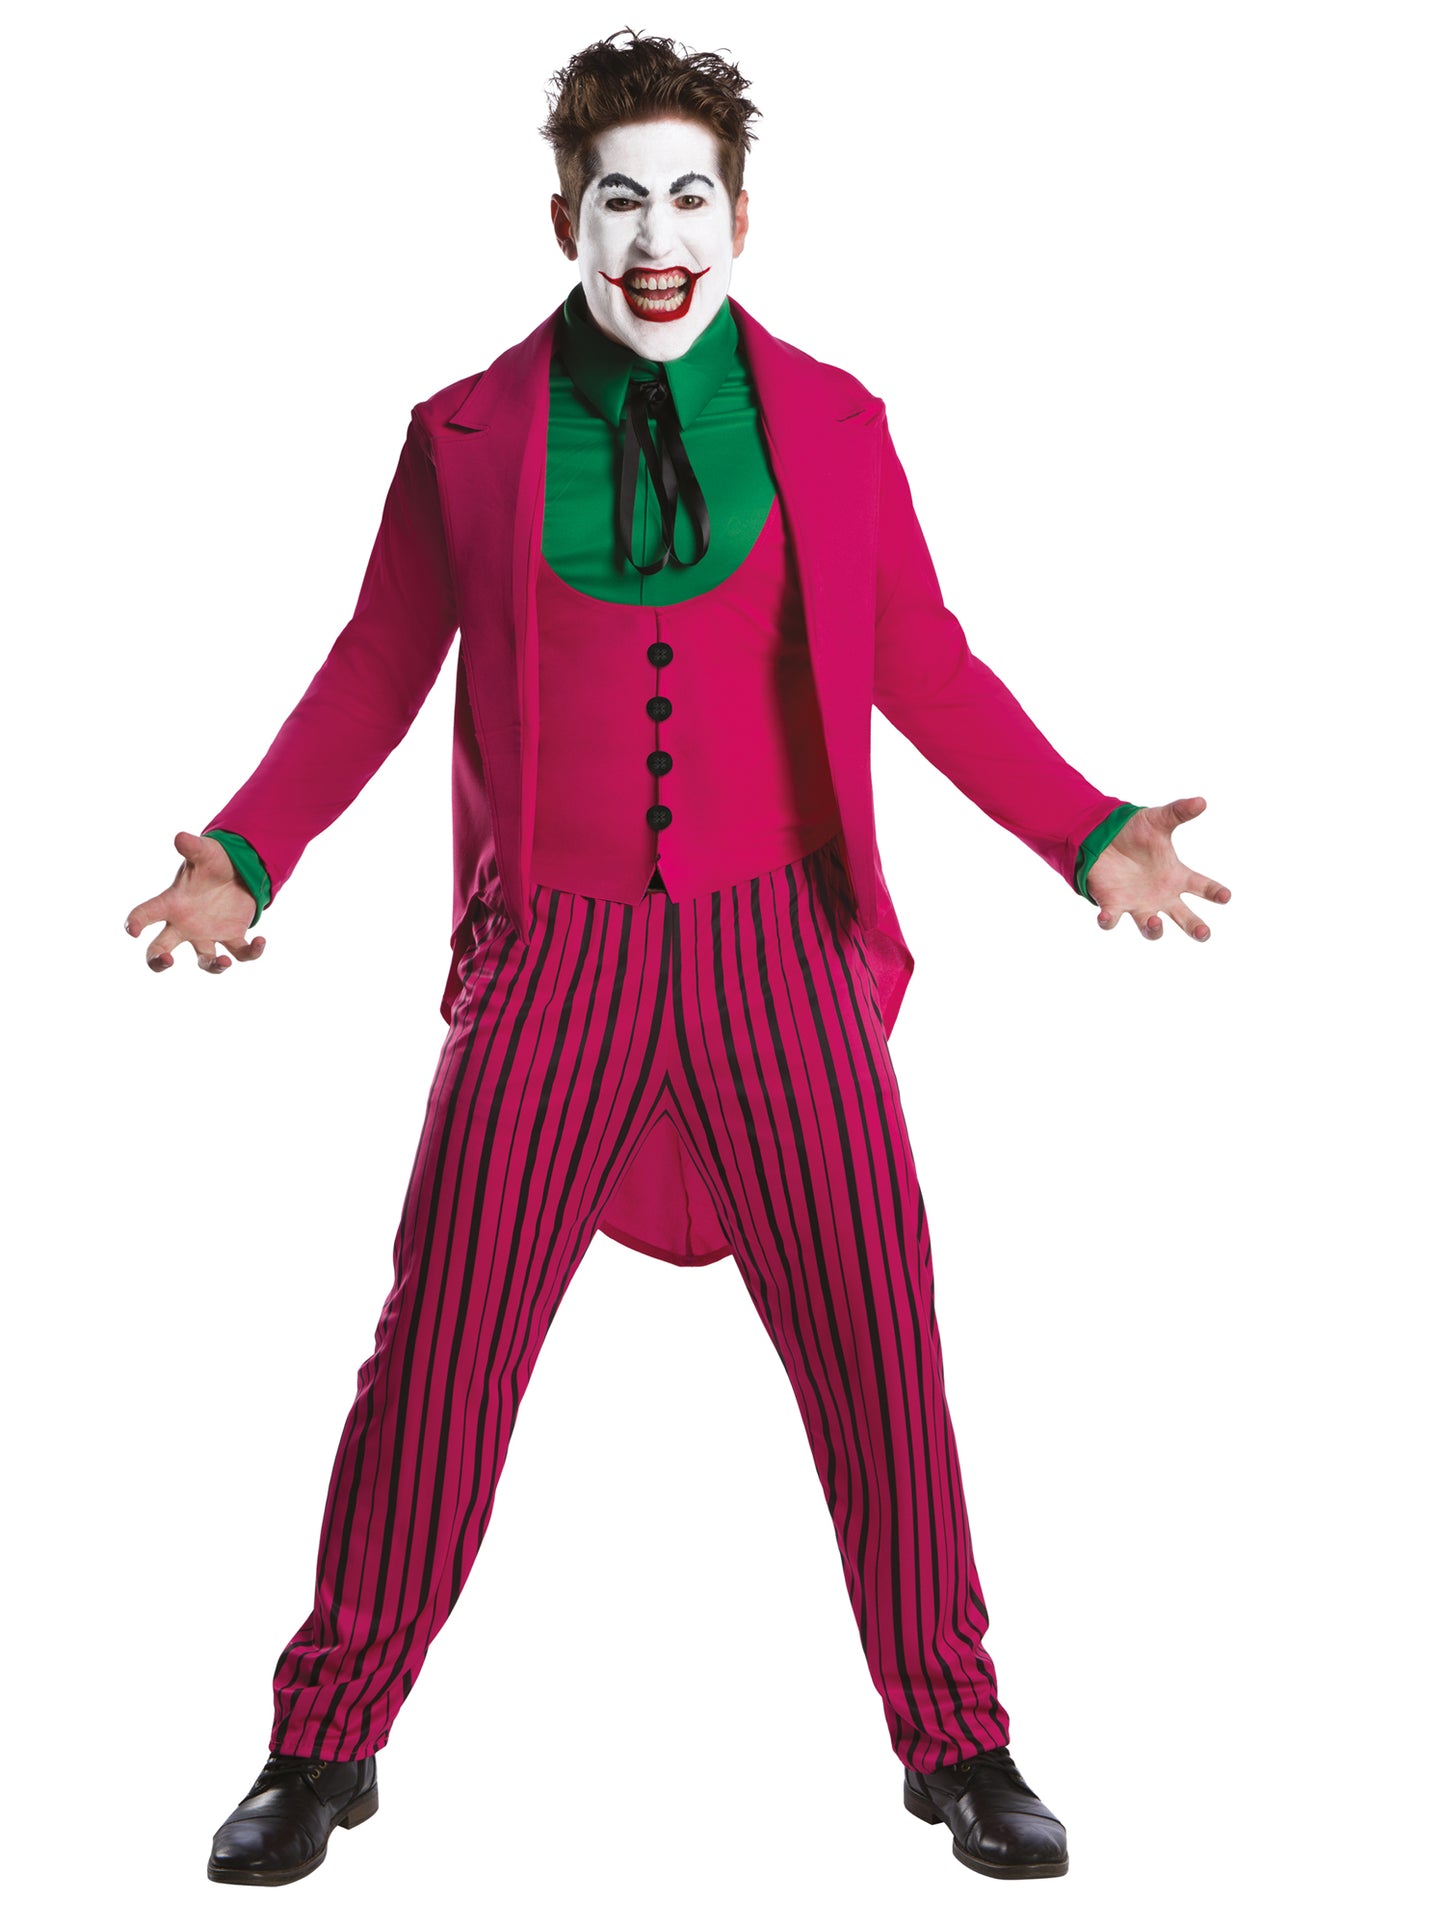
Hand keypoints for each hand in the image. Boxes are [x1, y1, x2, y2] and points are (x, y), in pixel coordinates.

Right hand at [124, 830, 267, 974]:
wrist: (239, 870)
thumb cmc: (213, 862)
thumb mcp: (204, 853)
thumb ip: (193, 848)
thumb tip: (180, 837)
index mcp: (172, 903)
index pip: (145, 913)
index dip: (135, 922)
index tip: (133, 931)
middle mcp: (184, 924)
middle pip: (160, 949)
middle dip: (158, 960)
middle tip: (166, 961)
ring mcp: (208, 934)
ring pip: (204, 960)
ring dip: (213, 966)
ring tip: (224, 962)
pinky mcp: (232, 937)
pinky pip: (241, 952)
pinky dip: (252, 952)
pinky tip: (261, 940)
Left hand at [1087, 796, 1229, 941]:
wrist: (1102, 837)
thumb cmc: (1134, 831)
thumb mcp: (1157, 821)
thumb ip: (1178, 812)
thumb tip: (1201, 801)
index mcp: (1175, 876)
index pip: (1202, 887)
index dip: (1214, 892)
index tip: (1225, 896)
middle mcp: (1160, 895)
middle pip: (1184, 918)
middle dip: (1194, 927)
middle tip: (1203, 933)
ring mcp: (1138, 903)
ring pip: (1150, 927)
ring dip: (1154, 929)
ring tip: (1156, 922)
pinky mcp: (1112, 905)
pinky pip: (1111, 920)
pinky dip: (1108, 920)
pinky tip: (1107, 916)